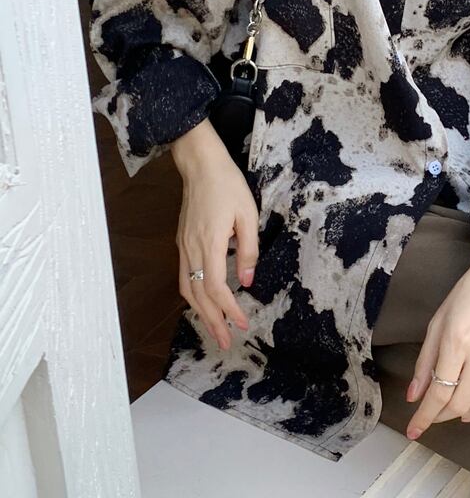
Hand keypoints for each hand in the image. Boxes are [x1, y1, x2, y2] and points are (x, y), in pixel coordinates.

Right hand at [171, 118, 259, 350]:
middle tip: (226, 343)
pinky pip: (184, 277)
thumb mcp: (247, 215)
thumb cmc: (227, 186)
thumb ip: (248, 250)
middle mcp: (191, 250)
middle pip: (198, 296)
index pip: (216, 288)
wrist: (200, 166)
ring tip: (215, 330)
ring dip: (201, 314)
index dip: (229, 310)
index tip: (244, 324)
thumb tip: (247, 282)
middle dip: (213, 322)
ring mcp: (183, 247)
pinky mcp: (182, 243)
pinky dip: (193, 296)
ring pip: (187, 290)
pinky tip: (203, 303)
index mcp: (209, 244)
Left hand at [404, 229, 469, 439]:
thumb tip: (414, 395)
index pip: (438, 393)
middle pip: (458, 405)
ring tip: (449, 411)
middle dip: (439, 417)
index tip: (413, 430)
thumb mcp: (438, 322)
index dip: (424, 416)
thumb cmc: (468, 293)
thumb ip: (425, 361)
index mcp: (457, 341)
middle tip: (429, 416)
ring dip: (460, 416)